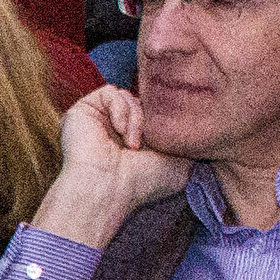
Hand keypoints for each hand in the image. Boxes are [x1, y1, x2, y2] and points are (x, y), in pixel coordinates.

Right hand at [28, 85, 191, 247]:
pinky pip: (110, 91)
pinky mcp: (83, 110)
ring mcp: (98, 119)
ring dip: (136, 118)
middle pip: (142, 102)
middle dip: (151, 119)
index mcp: (135, 140)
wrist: (108, 188)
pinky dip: (120, 108)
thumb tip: (196, 122)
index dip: (164, 119)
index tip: (167, 140)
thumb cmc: (142, 182)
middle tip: (150, 143)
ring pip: (128, 96)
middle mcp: (114, 129)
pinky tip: (119, 130)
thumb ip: (187, 141)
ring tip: (132, 144)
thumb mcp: (180, 163)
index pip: (153, 114)